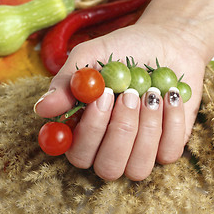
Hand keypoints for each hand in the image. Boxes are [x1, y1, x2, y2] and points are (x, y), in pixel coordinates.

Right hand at [34, 22, 205, 180]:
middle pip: (107, 167)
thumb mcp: (92, 56)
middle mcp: (110, 147)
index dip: (88, 133)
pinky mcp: (167, 147)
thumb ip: (67, 82)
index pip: (77, 154)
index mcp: (87, 129)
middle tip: (129, 93)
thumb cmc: (126, 49)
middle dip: (120, 129)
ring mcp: (140, 151)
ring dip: (146, 127)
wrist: (168, 45)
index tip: (103, 97)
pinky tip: (169, 96)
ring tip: (151, 92)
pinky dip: (171, 122)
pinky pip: (169, 153)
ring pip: (137, 168)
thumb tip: (41, 110)